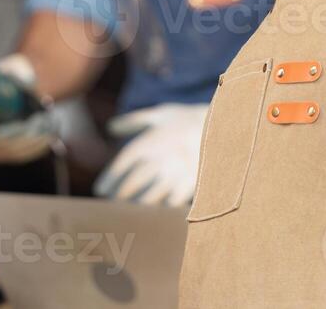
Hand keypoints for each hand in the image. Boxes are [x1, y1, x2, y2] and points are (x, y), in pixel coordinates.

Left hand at [93, 103, 207, 206]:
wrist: (224, 125)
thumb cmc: (187, 119)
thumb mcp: (161, 114)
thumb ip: (133, 121)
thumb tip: (110, 128)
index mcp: (152, 140)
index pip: (124, 164)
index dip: (110, 179)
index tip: (101, 190)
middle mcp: (162, 158)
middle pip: (134, 183)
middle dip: (120, 195)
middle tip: (112, 203)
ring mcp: (178, 173)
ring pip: (150, 197)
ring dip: (137, 206)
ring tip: (130, 210)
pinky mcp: (193, 184)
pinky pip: (172, 204)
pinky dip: (161, 210)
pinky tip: (155, 213)